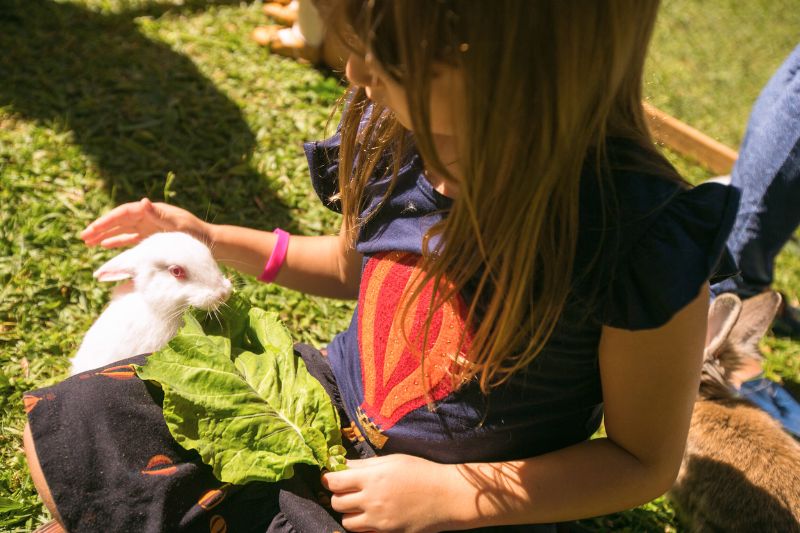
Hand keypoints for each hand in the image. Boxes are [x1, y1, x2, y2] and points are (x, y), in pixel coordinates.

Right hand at [80, 198, 208, 248]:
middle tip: (82, 237)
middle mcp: (148, 217)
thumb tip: (142, 201)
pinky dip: (117, 242)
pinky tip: (104, 246)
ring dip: (105, 235)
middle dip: (101, 228)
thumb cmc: (195, 234)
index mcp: (153, 211)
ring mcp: (149, 228)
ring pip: (121, 230)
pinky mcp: (151, 238)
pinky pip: (130, 239)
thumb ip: (159, 215)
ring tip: (87, 242)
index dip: (107, 220)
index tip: (93, 229)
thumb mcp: (178, 224)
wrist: (210, 243)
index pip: (124, 213)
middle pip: (119, 221)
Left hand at [322, 454, 458, 532]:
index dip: (328, 479)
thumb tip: (342, 465)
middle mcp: (372, 500)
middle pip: (337, 502)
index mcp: (372, 478)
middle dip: (338, 496)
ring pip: (347, 522)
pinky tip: (372, 516)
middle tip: (347, 490)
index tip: (331, 477)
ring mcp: (379, 520)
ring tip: (360, 505)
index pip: (334, 481)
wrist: (447, 496)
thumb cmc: (422, 472)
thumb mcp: (393, 461)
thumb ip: (365, 465)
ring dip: (349, 513)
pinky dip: (363, 526)